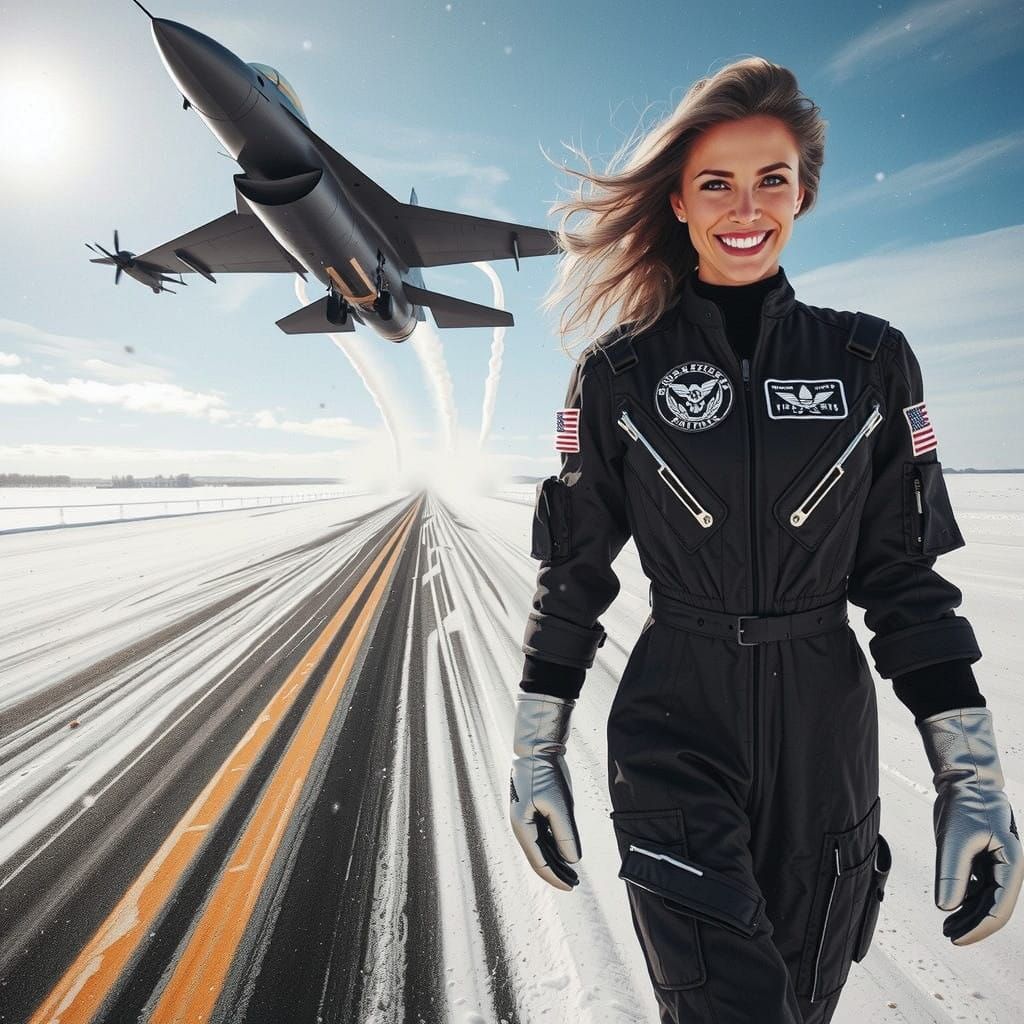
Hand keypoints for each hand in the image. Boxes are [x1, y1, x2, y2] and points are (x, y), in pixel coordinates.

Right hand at [509, 694, 581, 890]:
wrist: (536, 748)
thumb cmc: (545, 774)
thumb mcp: (558, 803)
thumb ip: (565, 833)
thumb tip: (572, 859)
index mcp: (522, 827)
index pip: (539, 861)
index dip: (555, 876)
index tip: (571, 887)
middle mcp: (521, 825)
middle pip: (538, 857)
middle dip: (555, 872)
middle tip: (574, 884)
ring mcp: (525, 818)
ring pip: (540, 847)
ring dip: (555, 860)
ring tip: (572, 873)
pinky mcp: (532, 810)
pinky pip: (542, 835)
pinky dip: (553, 846)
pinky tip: (565, 852)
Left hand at [917, 707, 1023, 943]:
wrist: (964, 780)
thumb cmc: (964, 805)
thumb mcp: (955, 840)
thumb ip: (952, 874)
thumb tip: (946, 908)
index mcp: (1012, 864)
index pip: (998, 908)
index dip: (978, 928)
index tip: (956, 939)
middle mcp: (1009, 867)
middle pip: (994, 907)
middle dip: (973, 925)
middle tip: (949, 937)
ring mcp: (998, 863)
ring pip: (986, 898)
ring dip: (968, 914)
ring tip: (946, 926)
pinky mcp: (985, 858)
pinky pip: (979, 886)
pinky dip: (965, 898)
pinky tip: (951, 906)